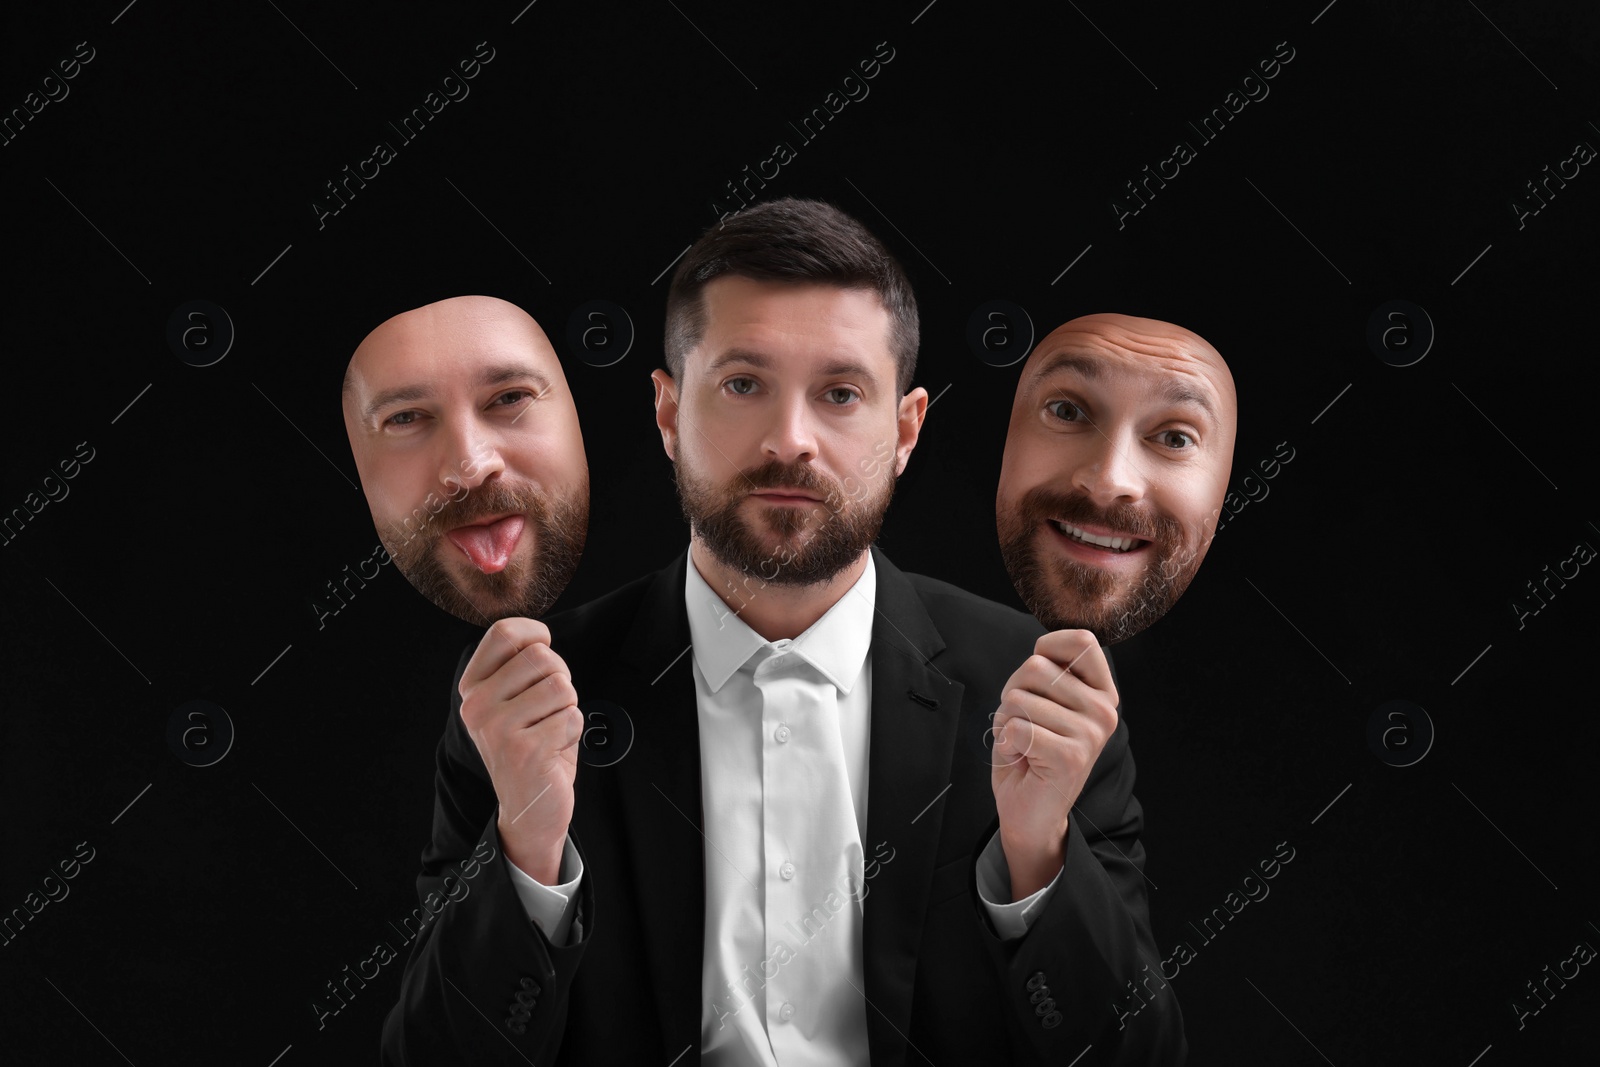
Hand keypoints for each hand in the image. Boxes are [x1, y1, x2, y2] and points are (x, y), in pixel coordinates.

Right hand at [458, 618, 582, 883]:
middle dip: (560, 678)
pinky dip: (572, 733)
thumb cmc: (530, 745)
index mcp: (472, 687)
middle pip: (542, 657)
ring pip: (561, 687)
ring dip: (567, 708)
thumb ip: (520, 667)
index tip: (544, 652)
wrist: (529, 809)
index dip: (536, 635)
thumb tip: (540, 636)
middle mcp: (477, 706)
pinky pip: (572, 718)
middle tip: (549, 708)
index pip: (504, 632)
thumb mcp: (514, 701)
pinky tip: (553, 750)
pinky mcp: (524, 751)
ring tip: (549, 731)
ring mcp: (497, 729)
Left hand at [991, 630, 1118, 899]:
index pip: (1081, 640)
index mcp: (1101, 692)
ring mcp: (1090, 733)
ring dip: (1006, 722)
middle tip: (1024, 724)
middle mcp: (1103, 710)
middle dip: (1012, 694)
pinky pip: (1016, 728)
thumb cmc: (1031, 752)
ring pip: (1019, 698)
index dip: (1045, 648)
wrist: (1030, 814)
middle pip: (1035, 667)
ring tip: (1024, 744)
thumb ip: (1049, 673)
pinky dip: (1007, 744)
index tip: (1036, 679)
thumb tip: (1041, 652)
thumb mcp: (1043, 702)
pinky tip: (1023, 760)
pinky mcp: (1070, 756)